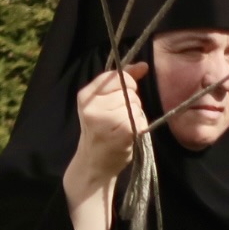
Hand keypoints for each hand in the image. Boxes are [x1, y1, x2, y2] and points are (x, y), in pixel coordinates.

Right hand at [68, 63, 149, 192]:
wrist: (94, 163)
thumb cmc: (101, 131)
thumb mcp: (103, 103)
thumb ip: (122, 81)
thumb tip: (143, 65)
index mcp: (86, 95)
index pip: (116, 76)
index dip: (126, 84)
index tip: (121, 98)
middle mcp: (93, 106)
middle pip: (129, 90)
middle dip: (130, 102)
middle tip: (117, 118)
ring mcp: (108, 119)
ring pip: (136, 104)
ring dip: (135, 114)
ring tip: (121, 127)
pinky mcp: (124, 131)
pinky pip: (141, 118)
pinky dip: (139, 125)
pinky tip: (127, 135)